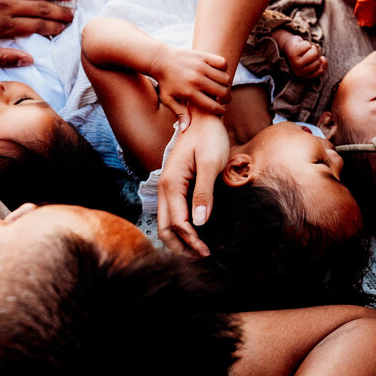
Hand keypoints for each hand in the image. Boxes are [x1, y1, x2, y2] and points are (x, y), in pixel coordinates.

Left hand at [150, 45, 228, 127]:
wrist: (160, 60)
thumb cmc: (165, 83)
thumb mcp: (168, 100)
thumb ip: (179, 114)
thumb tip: (186, 129)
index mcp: (189, 93)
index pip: (213, 106)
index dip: (220, 110)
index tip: (221, 110)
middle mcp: (197, 80)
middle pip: (223, 92)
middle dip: (227, 99)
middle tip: (224, 99)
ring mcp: (201, 67)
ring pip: (225, 78)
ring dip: (226, 84)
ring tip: (221, 87)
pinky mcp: (203, 56)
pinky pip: (222, 63)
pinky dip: (223, 69)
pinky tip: (217, 73)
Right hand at [157, 113, 229, 257]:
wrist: (203, 117)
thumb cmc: (209, 138)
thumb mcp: (211, 164)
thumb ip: (204, 193)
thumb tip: (200, 222)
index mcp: (171, 183)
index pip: (177, 222)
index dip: (191, 240)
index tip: (207, 252)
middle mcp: (164, 187)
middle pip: (165, 228)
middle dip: (181, 247)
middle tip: (201, 258)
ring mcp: (167, 187)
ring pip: (166, 222)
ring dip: (180, 240)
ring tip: (198, 252)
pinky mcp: (175, 186)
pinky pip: (173, 213)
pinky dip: (181, 228)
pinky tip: (195, 234)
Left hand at [272, 29, 326, 78]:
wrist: (288, 46)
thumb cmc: (302, 55)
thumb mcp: (313, 62)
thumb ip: (321, 65)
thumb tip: (323, 59)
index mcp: (303, 76)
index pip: (320, 70)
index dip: (320, 61)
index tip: (313, 58)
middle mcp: (298, 72)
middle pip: (317, 61)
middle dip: (315, 54)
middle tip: (307, 53)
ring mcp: (295, 63)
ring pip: (314, 53)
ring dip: (312, 47)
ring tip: (305, 49)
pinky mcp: (292, 53)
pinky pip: (308, 46)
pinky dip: (306, 43)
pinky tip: (299, 45)